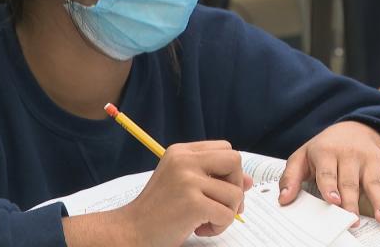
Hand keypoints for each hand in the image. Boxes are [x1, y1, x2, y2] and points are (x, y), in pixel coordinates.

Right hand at [120, 141, 252, 245]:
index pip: (225, 149)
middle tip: (223, 205)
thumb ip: (213, 177)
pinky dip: (219, 227)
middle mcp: (184, 160)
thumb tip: (249, 180)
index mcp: (181, 151)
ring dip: (226, 213)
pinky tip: (199, 229)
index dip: (230, 171)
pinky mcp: (193, 203)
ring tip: (205, 221)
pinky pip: (227, 214)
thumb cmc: (158, 210)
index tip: (221, 190)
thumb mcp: (183, 184)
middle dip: (236, 186)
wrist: (131, 230)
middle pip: (235, 161)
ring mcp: (188, 180)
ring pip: (235, 193)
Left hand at [277, 121, 379, 224]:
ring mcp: (368, 158)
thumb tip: (283, 200)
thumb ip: (290, 178)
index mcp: (324, 153)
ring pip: (374, 181)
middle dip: (352, 201)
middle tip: (353, 220)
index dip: (330, 186)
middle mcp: (347, 155)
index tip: (333, 201)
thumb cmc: (321, 150)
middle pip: (350, 182)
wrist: (348, 128)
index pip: (326, 172)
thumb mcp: (301, 158)